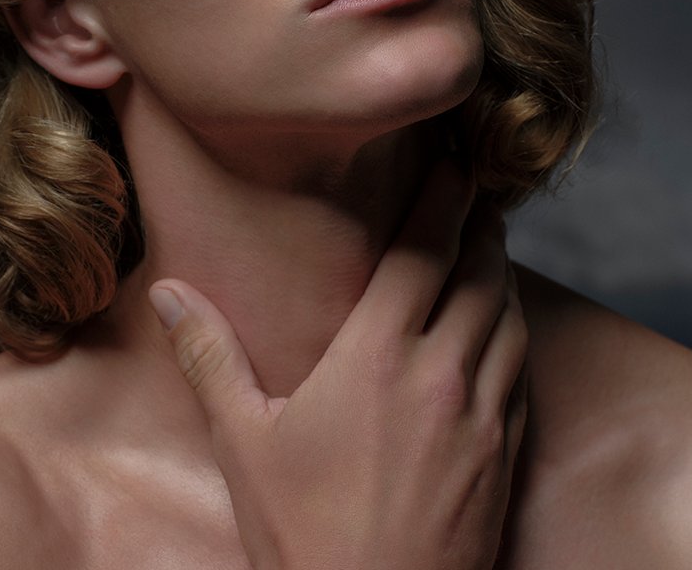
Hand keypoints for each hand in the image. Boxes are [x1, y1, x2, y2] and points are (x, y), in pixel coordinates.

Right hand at [149, 160, 527, 569]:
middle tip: (476, 189)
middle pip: (479, 271)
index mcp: (377, 357)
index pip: (424, 251)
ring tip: (490, 243)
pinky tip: (503, 326)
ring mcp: (483, 415)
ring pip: (509, 315)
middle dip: (480, 221)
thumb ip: (209, 357)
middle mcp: (442, 373)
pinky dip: (515, 329)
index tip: (454, 160)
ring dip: (501, 270)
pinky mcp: (505, 454)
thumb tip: (168, 293)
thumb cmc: (303, 537)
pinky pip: (522, 369)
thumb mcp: (244, 444)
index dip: (444, 197)